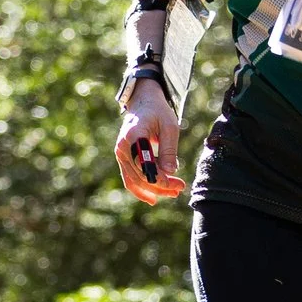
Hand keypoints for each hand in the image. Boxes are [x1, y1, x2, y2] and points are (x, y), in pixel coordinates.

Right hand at [113, 81, 183, 204]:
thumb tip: (171, 173)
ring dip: (154, 190)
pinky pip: (129, 179)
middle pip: (140, 176)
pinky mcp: (123, 158)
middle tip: (181, 188)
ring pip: (135, 180)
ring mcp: (120, 154)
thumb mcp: (170, 126)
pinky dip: (140, 190)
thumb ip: (169, 150)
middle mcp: (122, 147)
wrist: (143, 102)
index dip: (161, 179)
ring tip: (173, 193)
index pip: (145, 165)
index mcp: (133, 136)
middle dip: (161, 186)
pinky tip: (153, 199)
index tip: (177, 183)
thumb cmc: (158, 112)